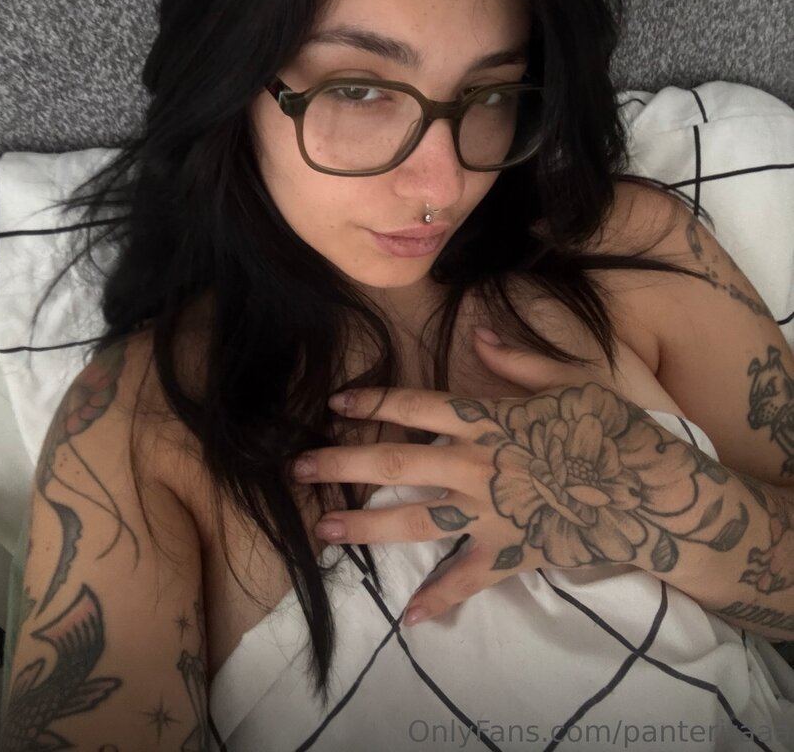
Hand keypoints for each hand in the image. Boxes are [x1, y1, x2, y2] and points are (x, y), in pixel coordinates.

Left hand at [291, 329, 695, 625]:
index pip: (417, 406)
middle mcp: (477, 466)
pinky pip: (467, 580)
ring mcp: (490, 514)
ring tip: (324, 531)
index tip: (335, 405)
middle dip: (343, 464)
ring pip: (415, 520)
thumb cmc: (611, 429)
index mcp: (488, 420)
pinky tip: (408, 616)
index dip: (373, 402)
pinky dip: (439, 599)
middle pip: (397, 462)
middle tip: (298, 469)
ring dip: (367, 526)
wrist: (651, 492)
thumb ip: (518, 360)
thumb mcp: (571, 378)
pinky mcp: (510, 554)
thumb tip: (478, 333)